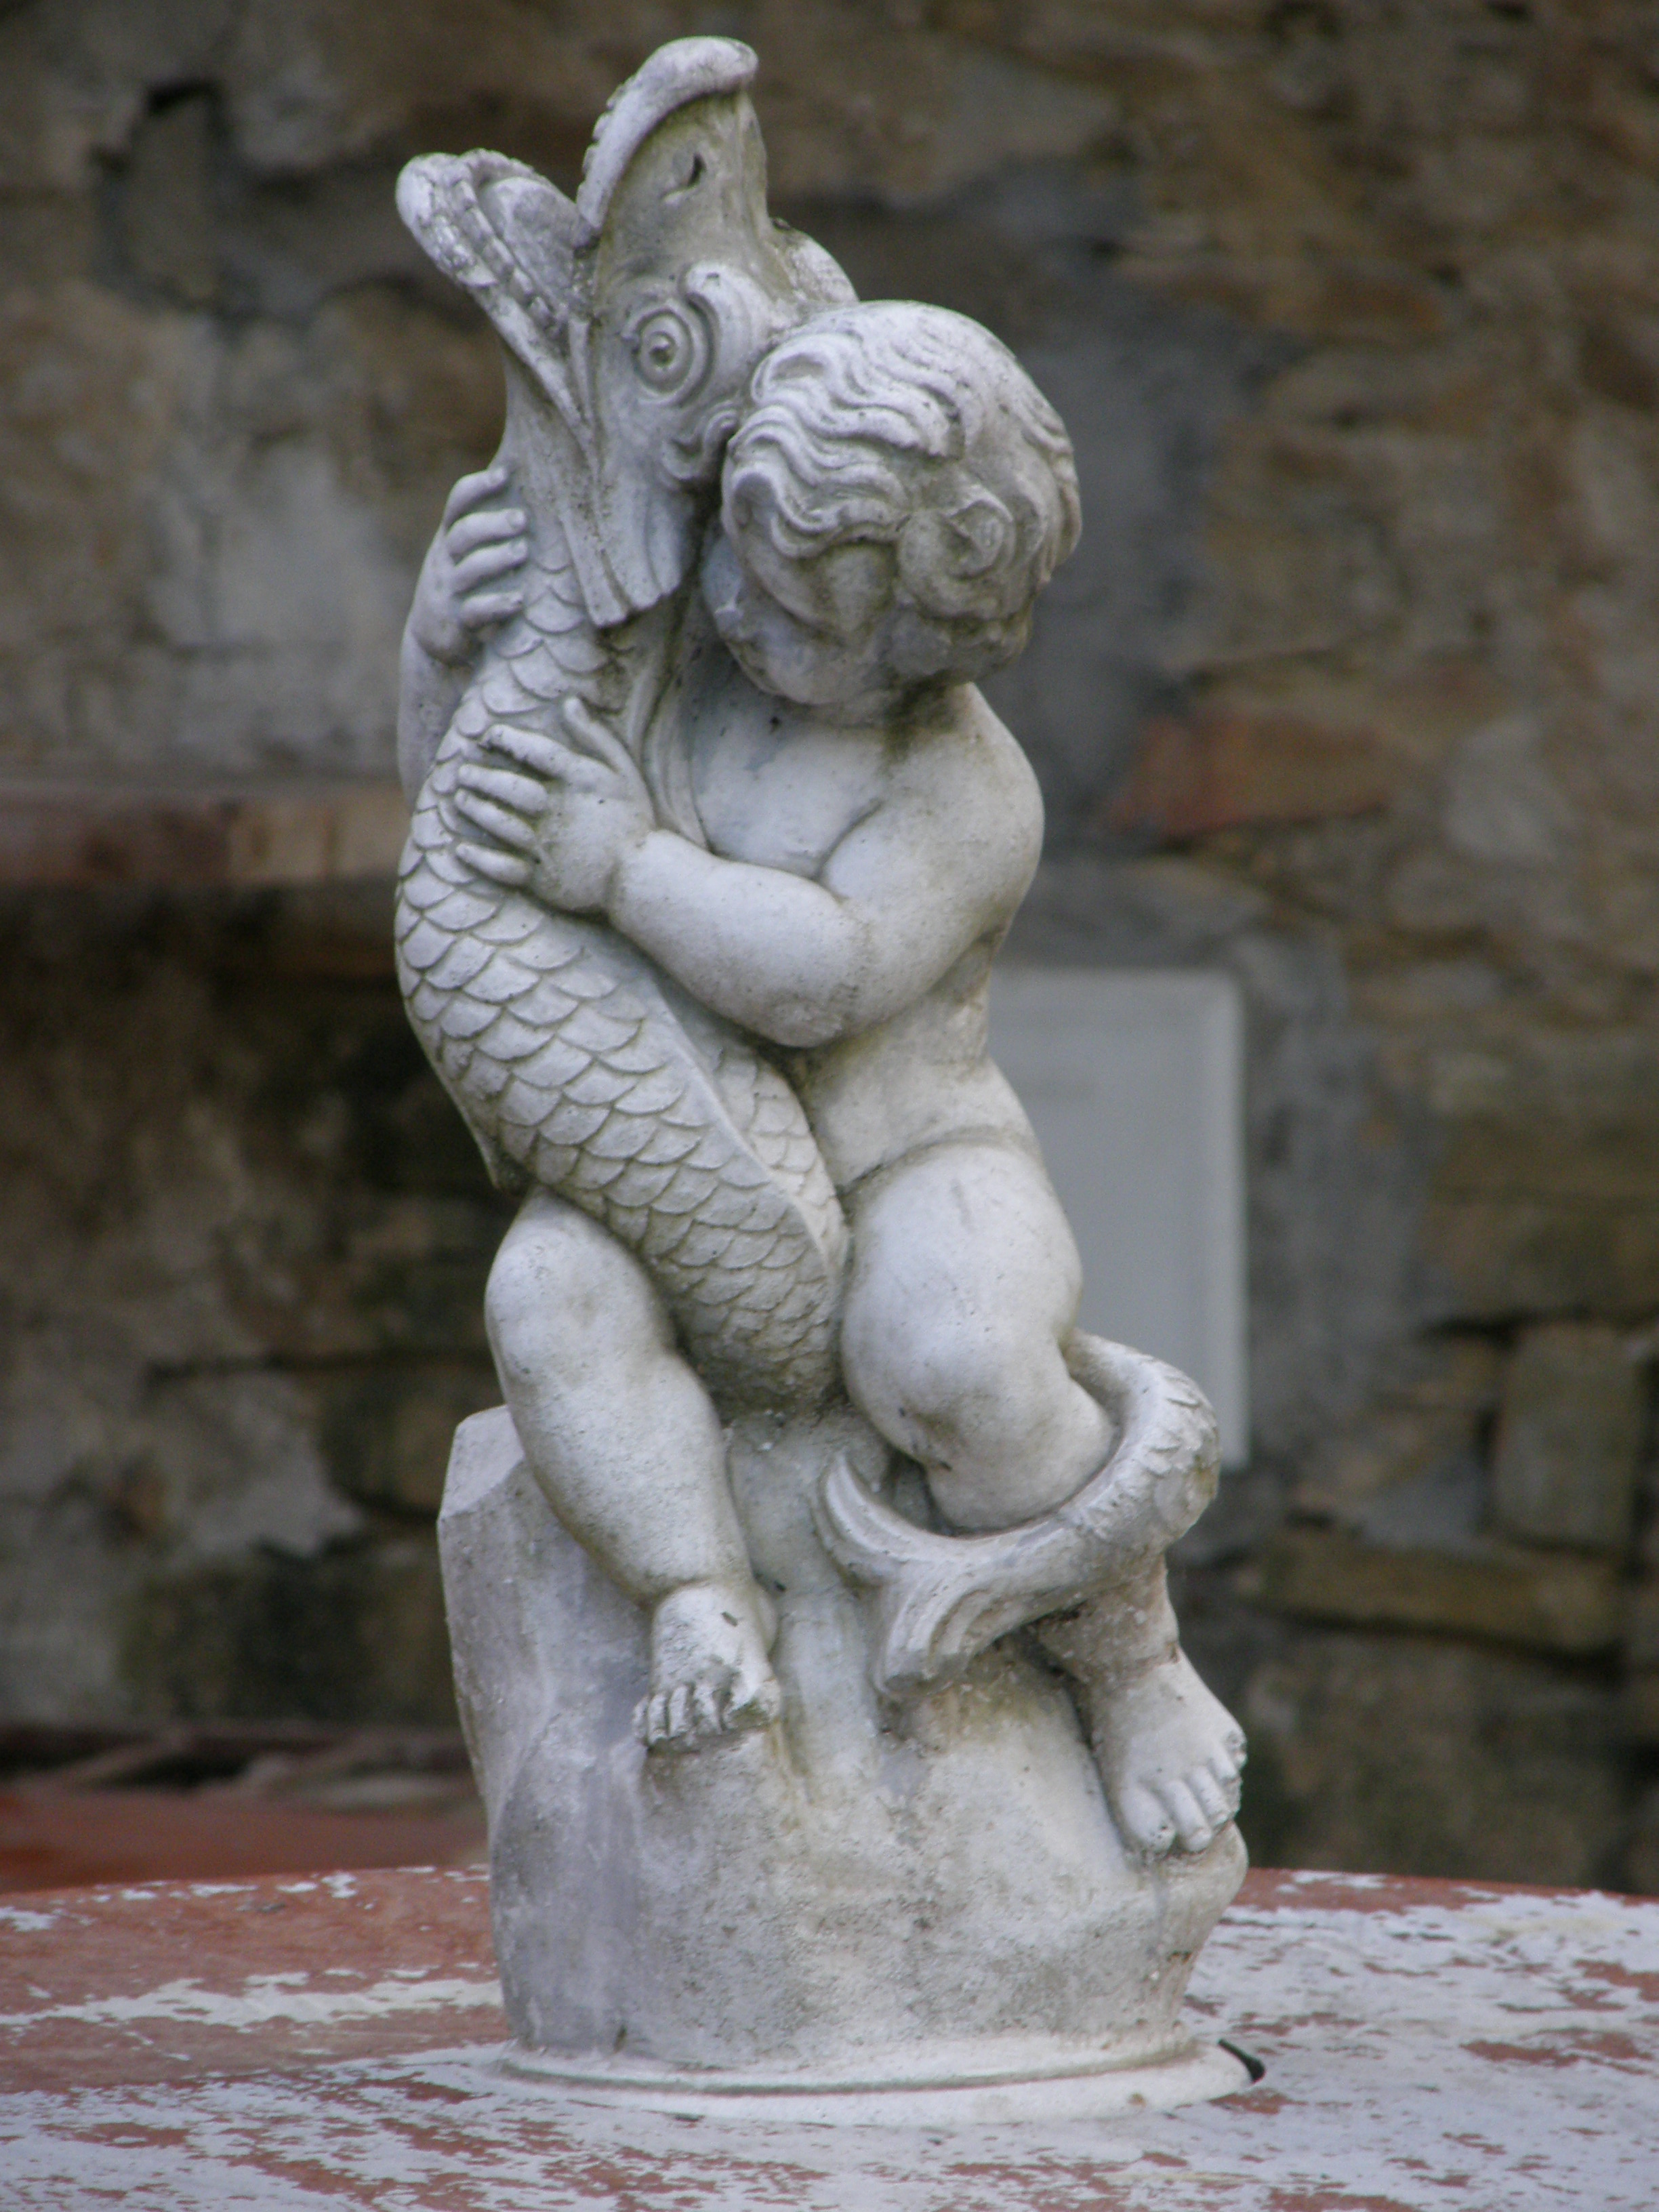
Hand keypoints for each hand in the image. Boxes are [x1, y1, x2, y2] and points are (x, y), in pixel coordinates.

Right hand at [407, 462, 527, 664]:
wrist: (430, 639)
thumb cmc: (458, 586)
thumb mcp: (460, 555)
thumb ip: (481, 530)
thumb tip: (517, 486)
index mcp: (449, 539)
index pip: (457, 504)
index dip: (478, 487)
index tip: (504, 475)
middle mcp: (445, 561)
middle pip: (464, 534)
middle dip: (493, 524)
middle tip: (522, 520)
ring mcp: (449, 592)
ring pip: (470, 570)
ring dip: (498, 559)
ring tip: (523, 552)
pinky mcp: (457, 622)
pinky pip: (475, 611)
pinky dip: (498, 604)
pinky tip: (519, 600)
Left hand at [452, 698, 655, 912]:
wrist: (641, 878)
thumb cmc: (632, 821)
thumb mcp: (622, 771)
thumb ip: (595, 736)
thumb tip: (569, 702)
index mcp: (579, 783)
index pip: (535, 752)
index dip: (507, 740)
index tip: (488, 736)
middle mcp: (558, 812)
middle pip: (509, 788)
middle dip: (481, 777)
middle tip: (463, 772)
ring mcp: (547, 847)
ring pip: (500, 824)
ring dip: (475, 809)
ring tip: (459, 798)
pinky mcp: (542, 879)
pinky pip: (502, 867)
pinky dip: (479, 859)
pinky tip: (460, 848)